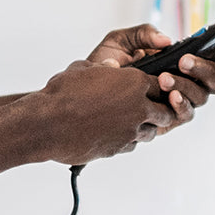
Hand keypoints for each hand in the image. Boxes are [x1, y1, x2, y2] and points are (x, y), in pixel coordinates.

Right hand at [33, 59, 179, 166]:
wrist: (48, 123)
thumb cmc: (63, 92)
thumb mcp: (84, 68)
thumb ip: (104, 68)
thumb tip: (112, 66)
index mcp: (134, 83)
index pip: (161, 85)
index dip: (156, 86)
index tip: (148, 88)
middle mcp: (138, 108)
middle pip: (165, 111)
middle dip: (159, 109)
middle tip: (146, 107)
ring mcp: (130, 131)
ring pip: (152, 131)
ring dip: (145, 126)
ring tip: (129, 121)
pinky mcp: (119, 148)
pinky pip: (133, 144)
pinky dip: (128, 139)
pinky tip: (115, 132)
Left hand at [87, 22, 214, 134]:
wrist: (84, 89)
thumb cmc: (104, 64)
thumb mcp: (121, 40)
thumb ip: (144, 34)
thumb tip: (167, 40)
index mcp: (178, 64)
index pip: (212, 63)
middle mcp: (183, 84)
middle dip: (205, 70)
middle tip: (184, 62)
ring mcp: (176, 102)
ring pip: (200, 98)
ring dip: (186, 86)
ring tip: (165, 78)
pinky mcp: (165, 120)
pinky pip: (183, 115)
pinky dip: (180, 104)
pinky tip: (168, 94)